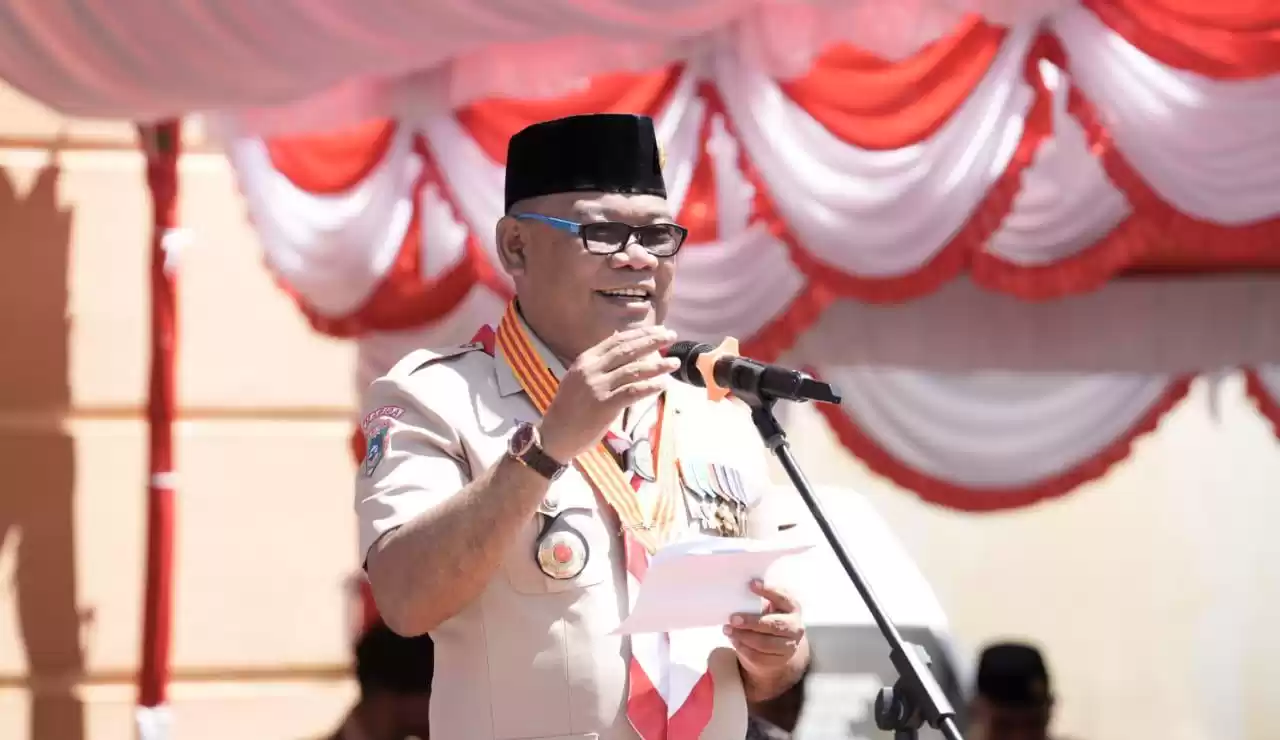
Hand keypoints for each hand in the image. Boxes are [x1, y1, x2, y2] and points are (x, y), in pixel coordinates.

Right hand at [539, 326, 679, 461]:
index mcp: (585, 360)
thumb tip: (623, 345)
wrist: (555, 435)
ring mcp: (597, 387)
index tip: (659, 330)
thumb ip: (600, 364)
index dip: (640, 334)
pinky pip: (632, 392)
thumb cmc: (569, 408)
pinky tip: (663, 384)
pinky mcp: (604, 406)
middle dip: (652, 341)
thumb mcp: (580, 378)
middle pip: (627, 350)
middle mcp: (590, 369)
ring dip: (657, 365)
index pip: (617, 340)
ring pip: (633, 370)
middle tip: (672, 336)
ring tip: (674, 362)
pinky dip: (650, 386)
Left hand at [725, 580, 804, 678]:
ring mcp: (789, 646)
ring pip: (764, 644)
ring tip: (728, 629)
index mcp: (792, 608)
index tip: (751, 584)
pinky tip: (734, 640)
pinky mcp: (779, 661)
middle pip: (773, 625)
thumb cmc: (769, 620)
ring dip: (743, 636)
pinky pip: (758, 656)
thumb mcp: (769, 607)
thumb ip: (758, 599)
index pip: (782, 597)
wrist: (779, 647)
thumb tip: (738, 589)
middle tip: (733, 618)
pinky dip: (743, 648)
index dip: (768, 591)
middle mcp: (795, 627)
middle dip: (751, 622)